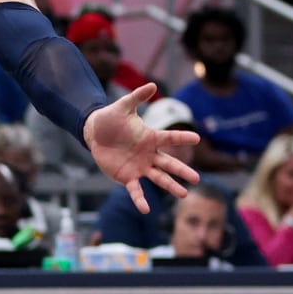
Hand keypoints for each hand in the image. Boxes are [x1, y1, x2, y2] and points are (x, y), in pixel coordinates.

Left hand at [82, 84, 201, 212]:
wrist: (95, 134)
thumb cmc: (111, 119)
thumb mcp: (123, 107)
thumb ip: (137, 97)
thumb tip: (152, 84)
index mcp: (151, 138)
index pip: (170, 138)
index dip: (182, 139)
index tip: (196, 139)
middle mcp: (149, 154)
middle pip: (169, 164)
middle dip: (182, 171)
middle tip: (197, 179)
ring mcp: (140, 167)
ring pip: (158, 178)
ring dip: (170, 186)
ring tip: (183, 195)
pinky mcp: (127, 177)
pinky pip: (135, 190)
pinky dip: (140, 199)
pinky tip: (146, 209)